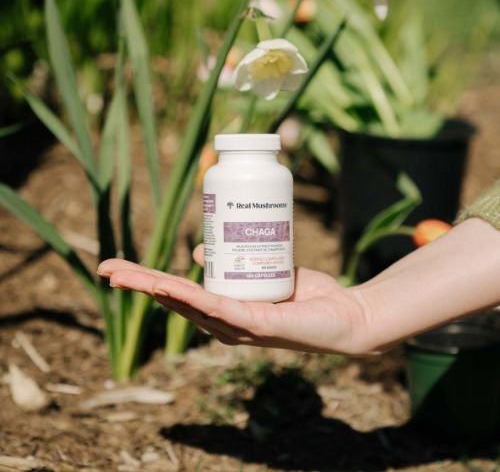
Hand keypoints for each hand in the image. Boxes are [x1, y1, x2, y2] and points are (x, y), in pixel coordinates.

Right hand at [97, 250, 370, 354]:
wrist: (346, 315)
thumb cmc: (305, 295)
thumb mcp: (261, 271)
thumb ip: (232, 261)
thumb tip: (199, 252)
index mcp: (223, 309)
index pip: (176, 293)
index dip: (145, 279)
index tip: (117, 266)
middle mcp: (224, 322)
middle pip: (173, 300)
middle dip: (138, 284)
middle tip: (106, 269)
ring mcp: (237, 327)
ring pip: (188, 306)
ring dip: (155, 289)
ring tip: (124, 276)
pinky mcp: (256, 325)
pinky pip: (220, 309)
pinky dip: (193, 299)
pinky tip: (169, 289)